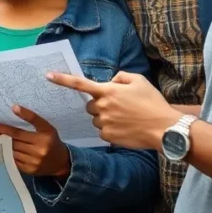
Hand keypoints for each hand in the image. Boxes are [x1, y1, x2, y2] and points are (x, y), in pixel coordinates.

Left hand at [0, 105, 71, 177]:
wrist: (61, 163)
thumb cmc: (52, 141)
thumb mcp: (47, 127)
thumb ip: (32, 118)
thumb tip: (14, 107)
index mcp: (43, 137)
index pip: (18, 131)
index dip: (3, 126)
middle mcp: (38, 150)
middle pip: (11, 140)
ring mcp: (32, 162)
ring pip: (10, 150)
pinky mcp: (28, 170)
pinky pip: (12, 160)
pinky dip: (1, 153)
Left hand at [47, 71, 182, 149]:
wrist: (164, 128)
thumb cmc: (153, 102)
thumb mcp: (139, 80)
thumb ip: (120, 77)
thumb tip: (110, 82)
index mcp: (108, 91)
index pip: (80, 84)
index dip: (62, 79)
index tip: (48, 76)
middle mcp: (102, 107)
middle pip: (90, 105)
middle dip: (100, 105)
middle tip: (118, 106)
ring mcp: (104, 123)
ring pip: (96, 119)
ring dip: (106, 117)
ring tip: (126, 118)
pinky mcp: (107, 136)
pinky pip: (102, 131)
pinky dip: (110, 129)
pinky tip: (125, 128)